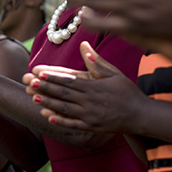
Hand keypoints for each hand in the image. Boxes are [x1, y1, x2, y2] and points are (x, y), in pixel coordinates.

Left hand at [24, 41, 146, 132]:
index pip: (70, 80)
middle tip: (30, 83)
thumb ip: (96, 62)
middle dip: (46, 88)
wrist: (141, 115)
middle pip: (64, 94)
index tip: (40, 72)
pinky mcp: (92, 127)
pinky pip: (73, 124)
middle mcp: (90, 101)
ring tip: (34, 98)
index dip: (53, 76)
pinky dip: (60, 121)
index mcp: (94, 87)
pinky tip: (48, 118)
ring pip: (65, 109)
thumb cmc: (128, 92)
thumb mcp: (114, 74)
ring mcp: (90, 116)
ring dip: (49, 104)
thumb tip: (84, 45)